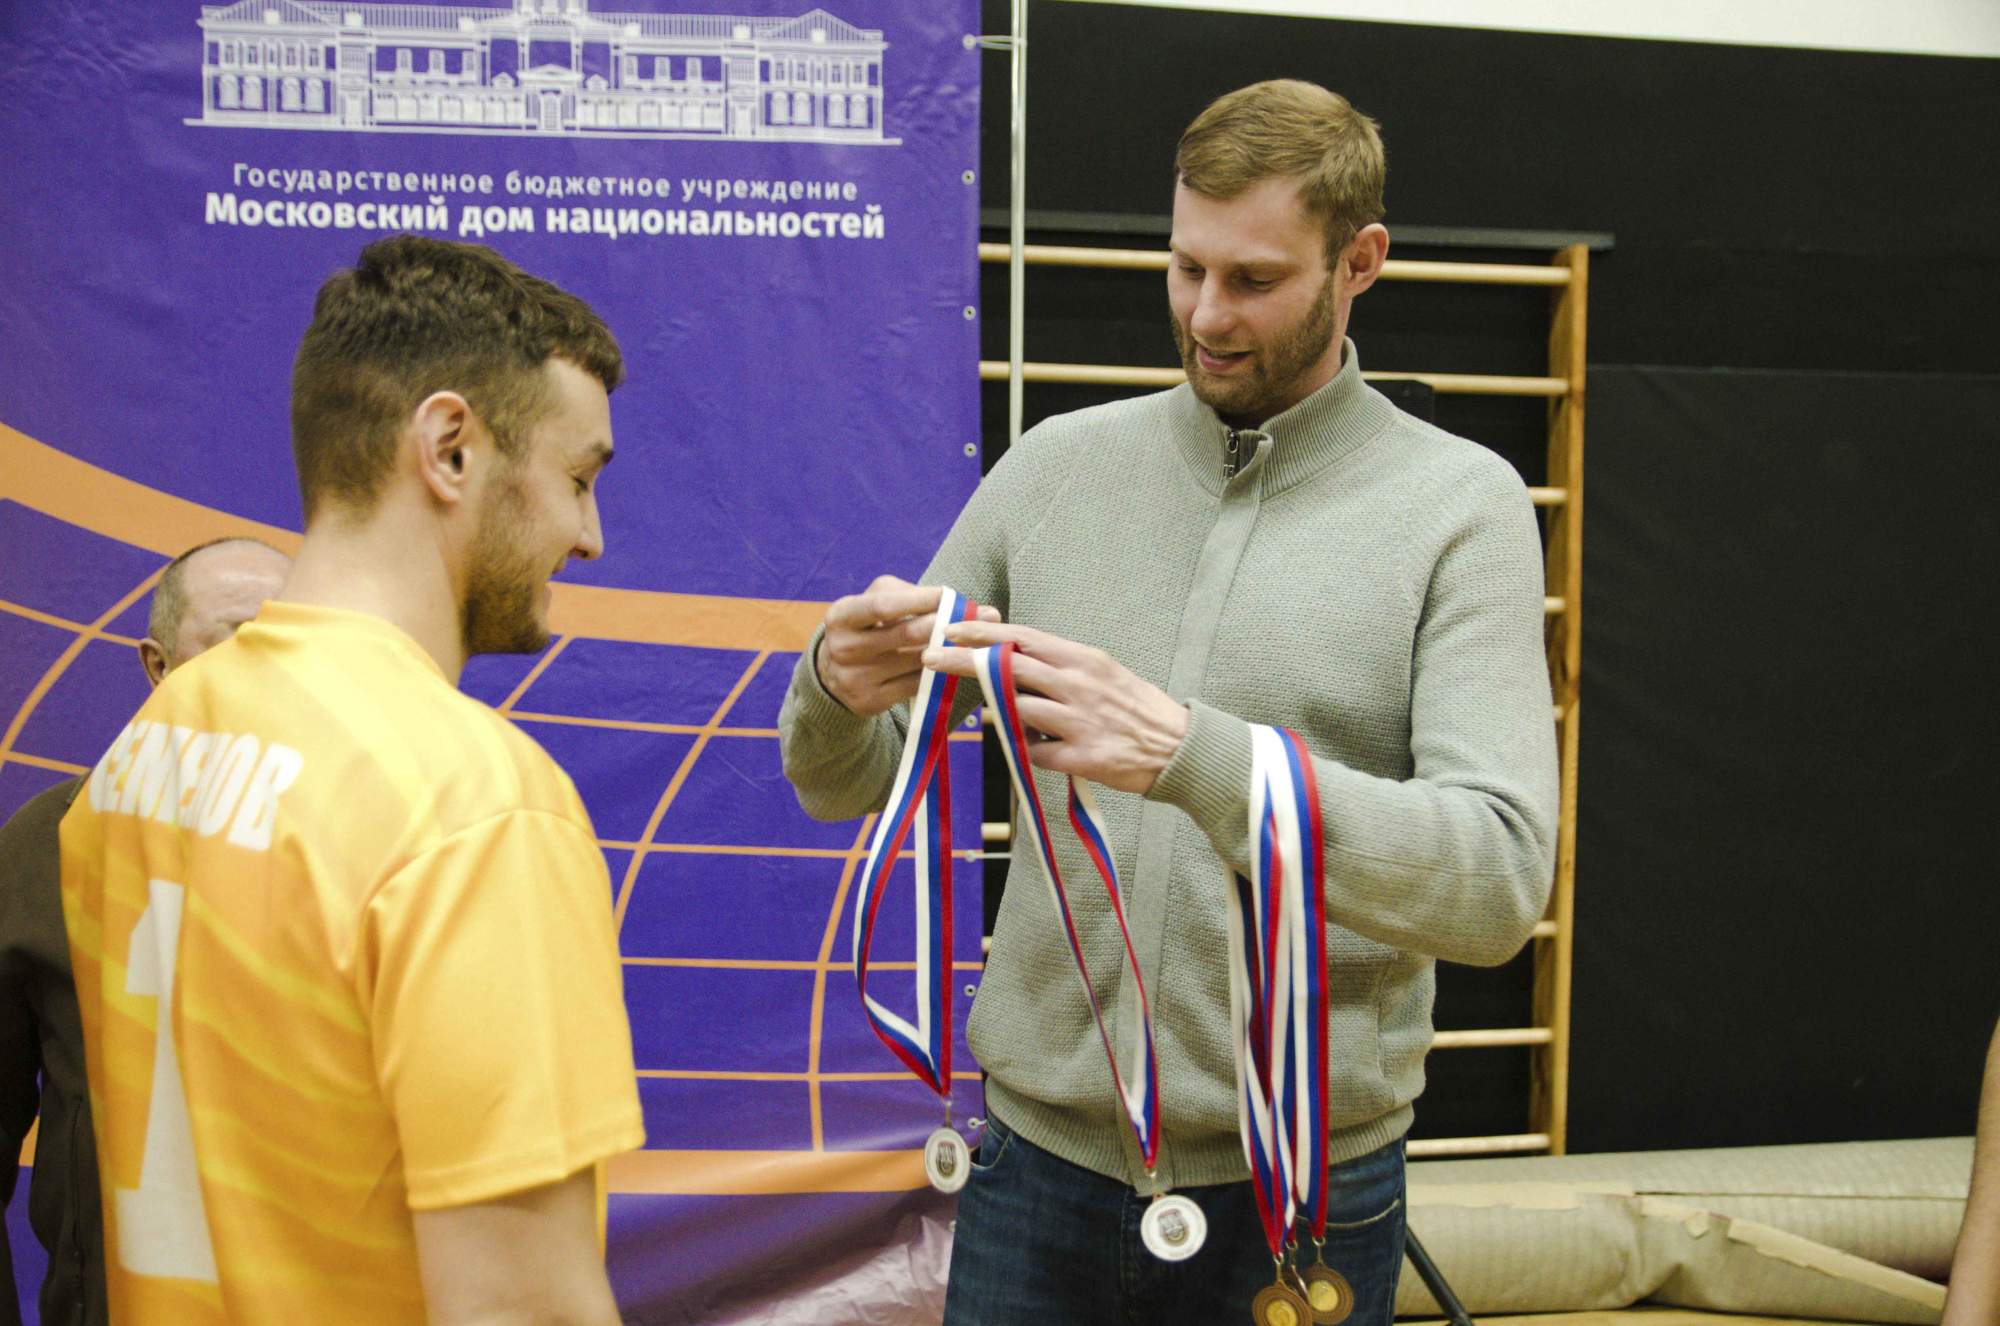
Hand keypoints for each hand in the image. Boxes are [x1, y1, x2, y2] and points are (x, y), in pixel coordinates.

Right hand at [816, 575, 1000, 716]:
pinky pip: (916, 685)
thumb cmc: (866, 626)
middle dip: (944, 624)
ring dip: (949, 649)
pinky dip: (938, 673)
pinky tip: (953, 663)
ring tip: (973, 639)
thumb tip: (952, 598)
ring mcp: (855, 678)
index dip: (919, 600)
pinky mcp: (869, 702)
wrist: (834, 672)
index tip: (950, 595)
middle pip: (906, 634)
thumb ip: (906, 594)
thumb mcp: (872, 602)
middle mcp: (844, 648)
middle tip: (977, 618)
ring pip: (917, 661)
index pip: (883, 606)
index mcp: (841, 616)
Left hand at [923, 621, 1188, 793]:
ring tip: (984, 714)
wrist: (1178, 749)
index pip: (1023, 638)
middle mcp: (1079, 685)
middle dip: (964, 661)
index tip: (951, 628)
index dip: (983, 632)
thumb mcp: (1101, 673)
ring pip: (1016, 710)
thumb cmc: (1135, 708)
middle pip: (1009, 668)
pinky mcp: (1082, 758)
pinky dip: (1024, 750)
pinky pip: (1035, 753)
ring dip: (995, 712)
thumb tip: (1013, 662)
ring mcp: (1079, 722)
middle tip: (930, 658)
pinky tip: (1026, 749)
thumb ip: (1059, 667)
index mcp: (1083, 659)